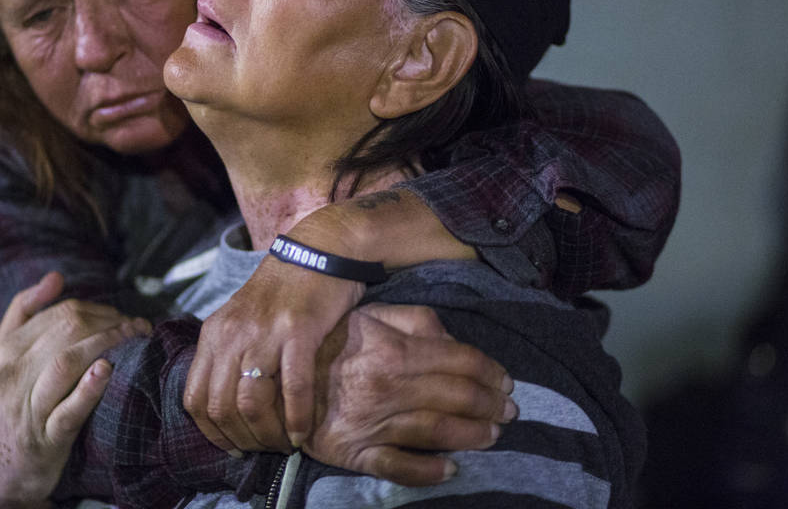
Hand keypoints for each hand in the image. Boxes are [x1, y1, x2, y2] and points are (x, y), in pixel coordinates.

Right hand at [0, 272, 150, 508]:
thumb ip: (23, 312)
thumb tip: (55, 277)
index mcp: (4, 350)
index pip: (58, 313)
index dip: (98, 309)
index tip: (121, 316)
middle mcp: (13, 373)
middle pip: (68, 330)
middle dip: (111, 322)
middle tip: (138, 326)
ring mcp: (28, 406)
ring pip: (67, 362)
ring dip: (108, 343)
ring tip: (135, 337)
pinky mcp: (45, 439)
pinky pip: (68, 410)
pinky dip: (88, 389)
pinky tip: (107, 370)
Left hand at [183, 253, 362, 452]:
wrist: (320, 248)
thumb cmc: (286, 290)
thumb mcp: (243, 318)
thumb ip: (231, 354)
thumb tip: (227, 406)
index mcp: (213, 333)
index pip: (194, 398)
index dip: (212, 433)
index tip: (234, 448)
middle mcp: (232, 333)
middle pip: (220, 407)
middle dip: (242, 440)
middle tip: (265, 451)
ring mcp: (264, 331)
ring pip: (251, 403)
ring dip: (268, 435)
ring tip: (284, 445)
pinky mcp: (298, 330)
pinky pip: (292, 387)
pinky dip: (296, 418)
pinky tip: (303, 432)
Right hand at [305, 303, 516, 484]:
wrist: (278, 378)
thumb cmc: (330, 343)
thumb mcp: (370, 316)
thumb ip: (413, 319)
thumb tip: (449, 337)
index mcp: (395, 350)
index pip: (460, 360)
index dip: (491, 371)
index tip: (507, 381)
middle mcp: (389, 387)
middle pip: (457, 397)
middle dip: (491, 405)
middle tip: (509, 411)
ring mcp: (374, 422)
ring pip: (437, 431)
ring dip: (473, 435)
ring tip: (492, 435)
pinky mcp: (357, 452)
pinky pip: (399, 466)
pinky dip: (429, 471)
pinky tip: (451, 469)